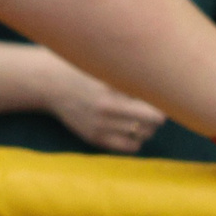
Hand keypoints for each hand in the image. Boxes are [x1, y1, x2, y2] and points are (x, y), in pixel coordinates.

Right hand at [36, 50, 165, 153]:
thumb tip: (165, 88)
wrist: (50, 83)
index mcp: (112, 89)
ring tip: (140, 117)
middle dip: (156, 116)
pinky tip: (130, 129)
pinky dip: (136, 139)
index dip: (162, 102)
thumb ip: (132, 77)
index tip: (161, 97)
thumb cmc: (84, 70)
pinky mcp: (94, 138)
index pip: (152, 105)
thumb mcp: (106, 69)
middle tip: (152, 108)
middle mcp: (106, 109)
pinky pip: (129, 146)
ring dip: (147, 127)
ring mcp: (99, 126)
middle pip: (152, 122)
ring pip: (143, 134)